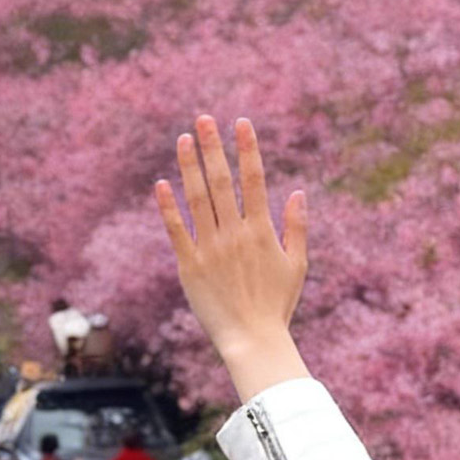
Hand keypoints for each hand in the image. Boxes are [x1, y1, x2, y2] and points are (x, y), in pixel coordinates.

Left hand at [155, 115, 311, 402]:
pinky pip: (176, 230)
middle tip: (203, 119)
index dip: (248, 148)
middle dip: (213, 147)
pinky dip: (168, 206)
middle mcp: (235, 233)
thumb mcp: (296, 265)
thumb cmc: (277, 306)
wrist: (252, 340)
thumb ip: (297, 228)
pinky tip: (161, 183)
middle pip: (222, 181)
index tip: (241, 123)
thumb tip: (298, 193)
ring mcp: (210, 248)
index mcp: (261, 231)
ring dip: (189, 166)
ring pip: (197, 198)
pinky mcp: (189, 265)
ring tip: (183, 139)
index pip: (254, 179)